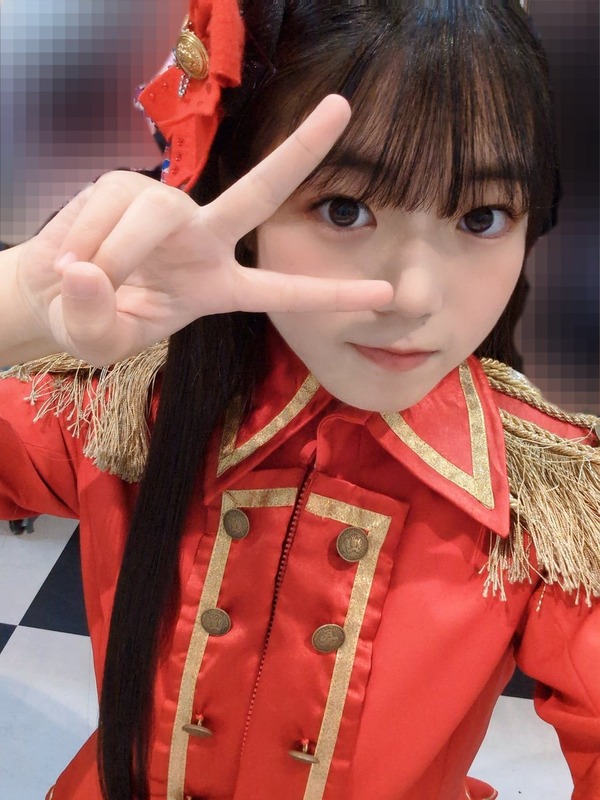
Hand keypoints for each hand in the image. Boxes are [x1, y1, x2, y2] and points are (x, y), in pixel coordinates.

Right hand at [14, 95, 392, 365]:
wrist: (53, 291)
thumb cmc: (90, 320)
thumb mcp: (99, 340)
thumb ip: (97, 320)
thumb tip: (87, 273)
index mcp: (217, 288)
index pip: (281, 291)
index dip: (331, 294)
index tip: (386, 293)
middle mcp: (204, 239)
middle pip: (259, 192)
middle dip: (300, 151)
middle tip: (342, 107)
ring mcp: (168, 209)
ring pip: (154, 214)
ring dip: (115, 252)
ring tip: (82, 279)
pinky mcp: (126, 183)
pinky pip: (110, 203)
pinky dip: (84, 236)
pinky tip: (72, 254)